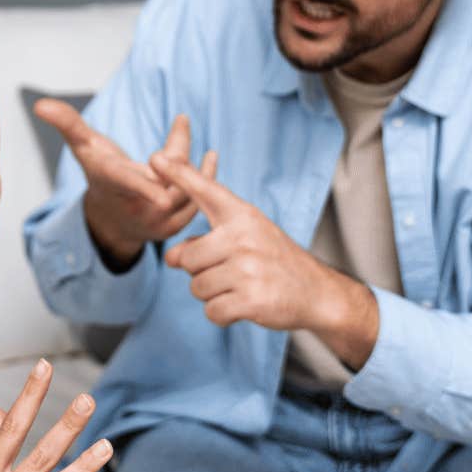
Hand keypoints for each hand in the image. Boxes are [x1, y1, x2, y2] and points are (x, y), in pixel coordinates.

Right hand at [32, 100, 215, 269]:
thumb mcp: (84, 148)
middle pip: (167, 176)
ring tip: (189, 134)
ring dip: (191, 161)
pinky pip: (198, 202)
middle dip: (177, 147)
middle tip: (180, 121)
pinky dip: (205, 177)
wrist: (113, 219)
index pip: (126, 180)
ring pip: (186, 188)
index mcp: (112, 186)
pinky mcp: (174, 228)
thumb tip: (40, 104)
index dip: (141, 172)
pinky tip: (210, 156)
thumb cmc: (100, 174)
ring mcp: (156, 222)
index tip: (157, 159)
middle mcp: (134, 208)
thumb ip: (67, 124)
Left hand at [151, 155, 376, 360]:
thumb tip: (170, 257)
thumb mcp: (247, 237)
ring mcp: (248, 268)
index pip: (206, 190)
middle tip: (231, 272)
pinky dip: (223, 314)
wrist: (317, 292)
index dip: (179, 174)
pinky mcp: (252, 299)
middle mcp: (244, 237)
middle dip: (200, 272)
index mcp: (242, 216)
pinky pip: (212, 311)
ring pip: (197, 287)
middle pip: (186, 259)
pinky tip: (244, 305)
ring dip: (213, 294)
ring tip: (241, 287)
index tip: (154, 157)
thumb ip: (205, 240)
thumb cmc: (274, 262)